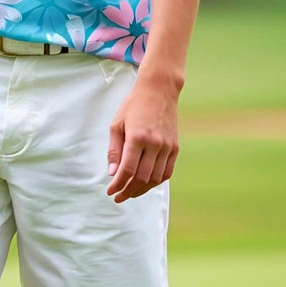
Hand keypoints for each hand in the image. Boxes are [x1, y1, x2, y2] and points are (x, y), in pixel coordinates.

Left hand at [106, 76, 179, 202]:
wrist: (159, 90)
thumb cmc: (134, 105)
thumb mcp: (117, 124)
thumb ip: (114, 150)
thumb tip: (113, 174)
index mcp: (137, 137)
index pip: (127, 170)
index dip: (118, 184)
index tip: (110, 191)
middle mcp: (155, 143)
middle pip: (141, 178)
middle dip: (128, 191)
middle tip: (119, 196)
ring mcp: (167, 146)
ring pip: (155, 179)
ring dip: (142, 190)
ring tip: (130, 192)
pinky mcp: (175, 147)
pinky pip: (167, 172)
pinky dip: (156, 182)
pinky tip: (145, 184)